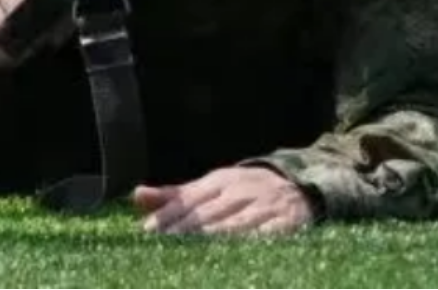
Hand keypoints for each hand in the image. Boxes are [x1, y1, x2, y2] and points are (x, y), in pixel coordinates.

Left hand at [132, 167, 317, 236]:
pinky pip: (262, 237)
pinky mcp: (285, 225)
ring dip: (209, 238)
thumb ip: (176, 195)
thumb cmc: (245, 191)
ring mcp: (264, 207)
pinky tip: (228, 257)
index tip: (148, 230)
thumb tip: (136, 195)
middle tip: (161, 243)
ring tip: (187, 251)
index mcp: (221, 180)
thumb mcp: (212, 186)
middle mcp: (241, 190)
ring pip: (232, 225)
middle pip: (208, 212)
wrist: (300, 188)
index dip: (169, 214)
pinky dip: (245, 245)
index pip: (190, 198)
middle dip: (183, 229)